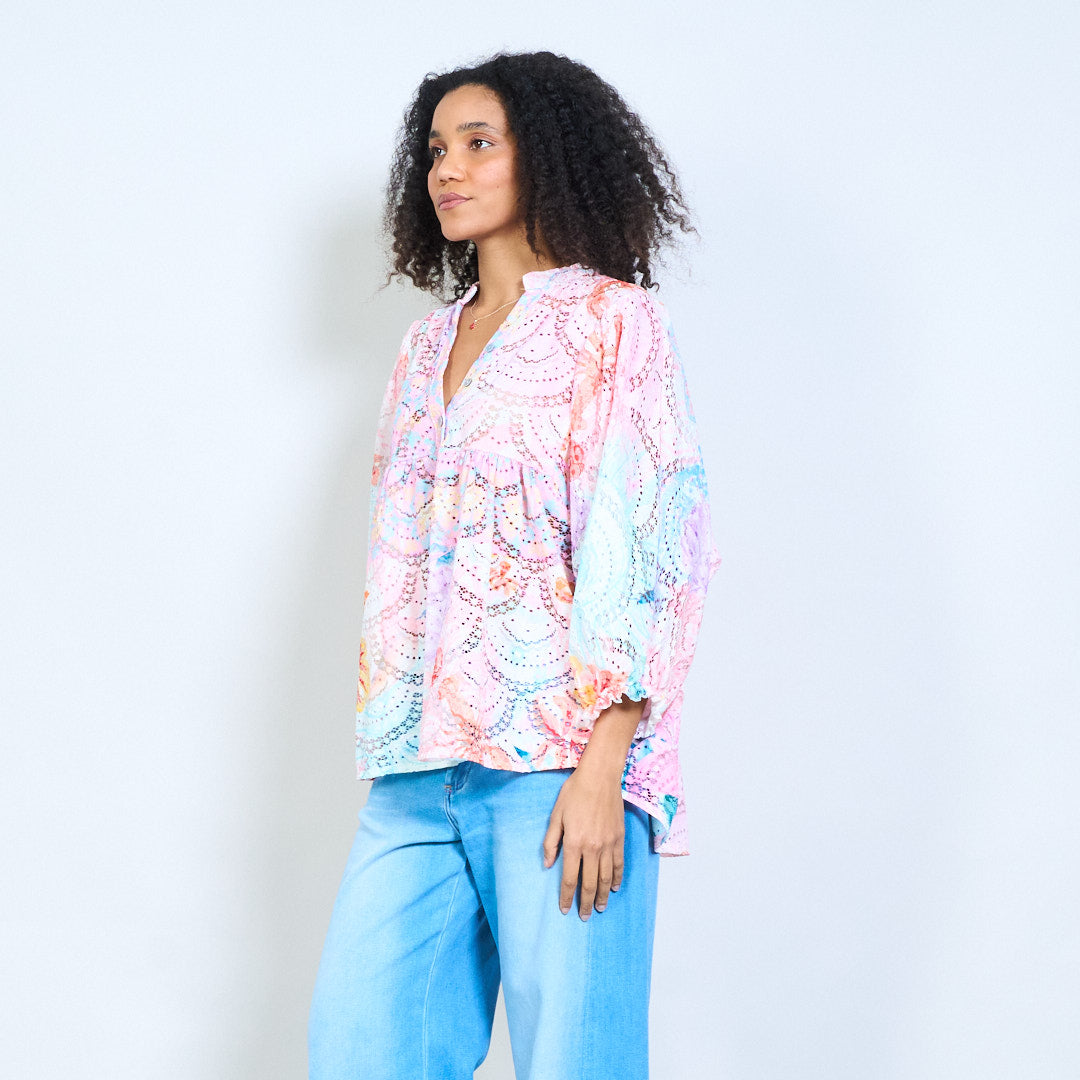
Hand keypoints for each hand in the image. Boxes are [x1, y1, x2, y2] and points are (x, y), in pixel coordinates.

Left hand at [542, 762, 625, 919]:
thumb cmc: (574, 793)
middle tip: (584, 916)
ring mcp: (608, 844)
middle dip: (586, 903)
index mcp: (574, 843)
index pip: (569, 878)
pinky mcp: (620, 838)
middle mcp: (592, 848)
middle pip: (589, 883)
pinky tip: (614, 888)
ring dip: (603, 896)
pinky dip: (617, 879)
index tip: (564, 909)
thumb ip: (551, 842)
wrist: (600, 777)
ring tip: (599, 908)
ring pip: (606, 878)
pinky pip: (619, 864)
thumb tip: (548, 865)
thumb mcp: (556, 815)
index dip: (566, 896)